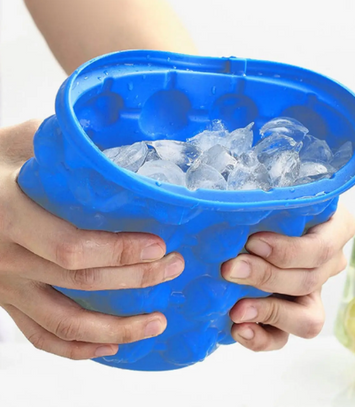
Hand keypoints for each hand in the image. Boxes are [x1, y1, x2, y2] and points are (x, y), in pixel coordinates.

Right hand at [0, 120, 183, 359]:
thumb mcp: (21, 140)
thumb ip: (65, 148)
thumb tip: (118, 141)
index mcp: (8, 215)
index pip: (71, 246)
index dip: (119, 251)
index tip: (159, 246)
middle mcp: (5, 259)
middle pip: (81, 283)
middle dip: (135, 279)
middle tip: (175, 268)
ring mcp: (4, 287)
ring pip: (65, 323)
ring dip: (117, 328)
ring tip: (158, 323)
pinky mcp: (6, 301)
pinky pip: (40, 336)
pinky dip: (76, 349)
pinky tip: (110, 346)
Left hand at [222, 205, 354, 350]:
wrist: (255, 225)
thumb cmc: (266, 203)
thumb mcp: (271, 195)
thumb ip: (265, 201)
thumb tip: (233, 208)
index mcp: (335, 228)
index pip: (321, 248)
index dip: (288, 251)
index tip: (252, 242)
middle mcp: (330, 262)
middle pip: (308, 281)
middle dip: (265, 277)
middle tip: (230, 269)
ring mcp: (315, 292)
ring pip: (307, 319)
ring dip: (269, 312)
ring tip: (237, 309)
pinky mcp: (293, 315)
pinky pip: (285, 337)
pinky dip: (262, 337)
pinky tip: (238, 328)